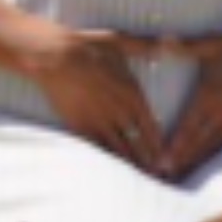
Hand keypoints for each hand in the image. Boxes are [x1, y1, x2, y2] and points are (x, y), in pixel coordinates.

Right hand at [22, 27, 171, 174]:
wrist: (55, 56)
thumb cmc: (88, 46)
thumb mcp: (121, 42)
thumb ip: (145, 47)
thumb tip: (166, 44)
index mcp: (132, 94)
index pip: (151, 126)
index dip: (160, 145)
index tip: (167, 158)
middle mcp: (119, 112)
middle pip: (138, 143)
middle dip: (149, 162)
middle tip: (158, 177)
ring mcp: (99, 120)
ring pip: (119, 149)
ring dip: (130, 165)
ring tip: (139, 179)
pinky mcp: (79, 125)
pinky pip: (96, 147)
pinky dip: (106, 160)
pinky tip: (111, 171)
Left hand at [159, 33, 221, 179]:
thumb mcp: (212, 45)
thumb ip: (184, 46)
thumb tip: (163, 38)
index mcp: (210, 98)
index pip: (187, 128)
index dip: (173, 147)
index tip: (160, 163)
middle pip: (197, 145)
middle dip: (180, 162)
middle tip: (162, 179)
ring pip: (213, 149)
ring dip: (196, 164)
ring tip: (179, 179)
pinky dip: (216, 158)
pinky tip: (208, 168)